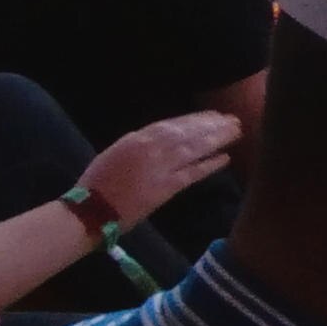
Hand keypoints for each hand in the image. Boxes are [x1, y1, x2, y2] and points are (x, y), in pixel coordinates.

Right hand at [82, 109, 239, 225]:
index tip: (213, 115)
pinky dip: (209, 165)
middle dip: (212, 125)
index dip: (195, 119)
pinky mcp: (165, 188)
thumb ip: (140, 144)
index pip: (173, 124)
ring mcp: (160, 168)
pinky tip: (225, 158)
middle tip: (233, 119)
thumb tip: (162, 137)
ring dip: (217, 139)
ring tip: (236, 132)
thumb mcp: (116, 153)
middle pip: (188, 132)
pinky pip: (192, 173)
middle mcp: (151, 148)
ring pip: (194, 148)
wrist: (90, 210)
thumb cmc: (97, 184)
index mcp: (136, 138)